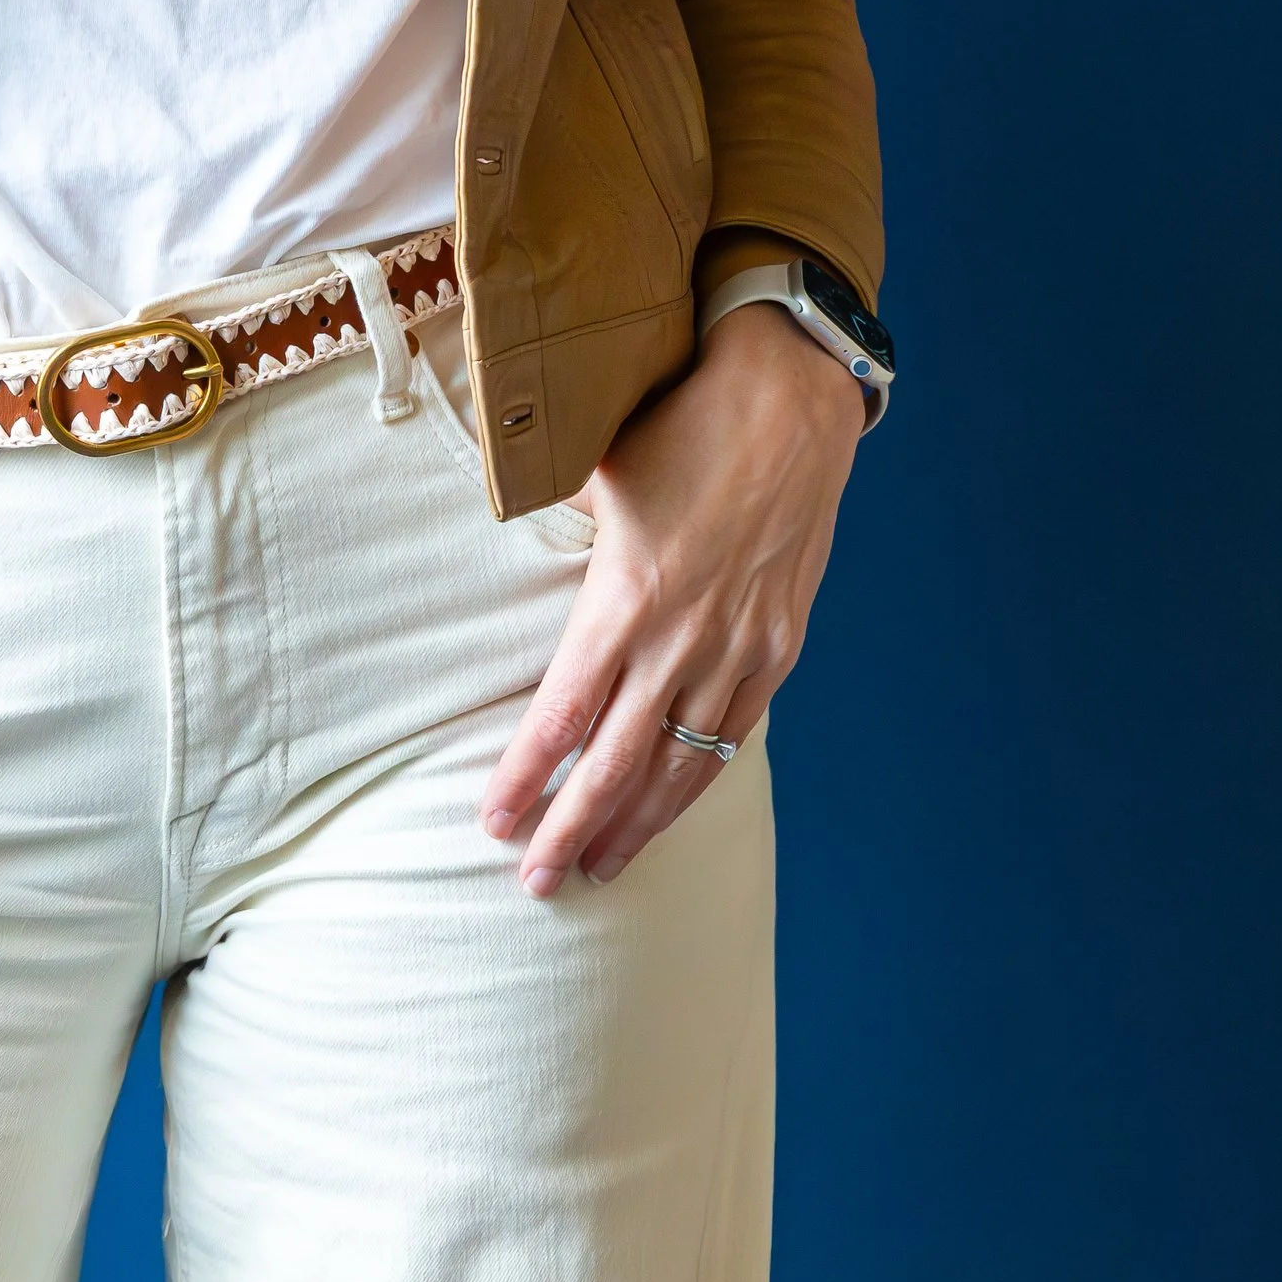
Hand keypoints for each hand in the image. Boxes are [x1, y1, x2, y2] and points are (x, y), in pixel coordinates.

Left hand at [482, 301, 865, 895]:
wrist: (789, 398)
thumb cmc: (679, 421)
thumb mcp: (595, 465)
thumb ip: (549, 512)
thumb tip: (503, 525)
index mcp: (627, 596)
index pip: (564, 712)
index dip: (527, 775)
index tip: (492, 822)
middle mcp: (683, 637)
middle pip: (617, 761)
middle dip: (572, 828)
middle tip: (534, 883)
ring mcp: (739, 649)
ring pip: (681, 766)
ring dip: (636, 824)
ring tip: (598, 868)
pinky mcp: (780, 646)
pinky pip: (733, 736)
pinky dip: (698, 780)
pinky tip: (670, 806)